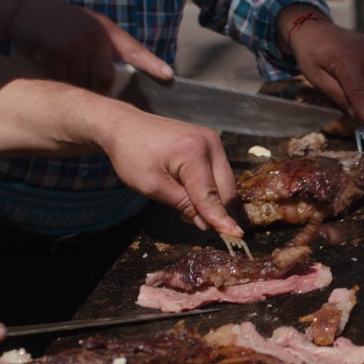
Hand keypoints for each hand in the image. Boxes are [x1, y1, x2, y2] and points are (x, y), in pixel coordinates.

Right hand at [9, 0, 172, 92]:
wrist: (25, 10)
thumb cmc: (64, 22)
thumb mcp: (91, 26)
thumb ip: (107, 47)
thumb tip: (125, 79)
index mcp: (106, 30)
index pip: (134, 50)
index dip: (152, 64)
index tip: (169, 76)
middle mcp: (93, 37)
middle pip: (106, 79)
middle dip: (101, 88)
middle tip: (94, 89)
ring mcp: (74, 46)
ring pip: (85, 84)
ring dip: (79, 86)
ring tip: (68, 70)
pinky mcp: (54, 55)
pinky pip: (65, 82)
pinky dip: (62, 82)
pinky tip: (54, 68)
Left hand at [100, 104, 242, 235]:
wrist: (126, 127)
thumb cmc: (132, 156)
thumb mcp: (153, 187)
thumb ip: (184, 204)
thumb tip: (208, 224)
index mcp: (193, 152)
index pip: (210, 194)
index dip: (220, 218)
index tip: (236, 236)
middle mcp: (210, 143)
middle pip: (227, 190)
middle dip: (213, 209)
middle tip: (184, 215)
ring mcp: (214, 141)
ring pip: (227, 183)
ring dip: (212, 199)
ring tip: (184, 200)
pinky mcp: (213, 143)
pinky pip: (221, 174)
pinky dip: (210, 188)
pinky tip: (189, 189)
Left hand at [279, 5, 363, 127]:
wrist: (312, 28)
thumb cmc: (310, 54)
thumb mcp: (317, 79)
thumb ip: (337, 96)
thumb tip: (355, 114)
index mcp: (344, 58)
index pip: (359, 90)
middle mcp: (362, 50)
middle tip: (359, 111)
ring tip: (358, 97)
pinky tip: (360, 81)